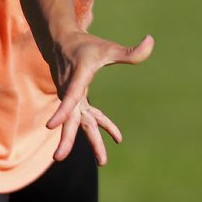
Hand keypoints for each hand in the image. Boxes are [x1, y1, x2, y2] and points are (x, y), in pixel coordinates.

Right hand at [46, 30, 154, 163]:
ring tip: (103, 161)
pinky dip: (100, 126)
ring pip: (79, 122)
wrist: (63, 43)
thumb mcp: (108, 48)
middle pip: (69, 118)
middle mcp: (71, 90)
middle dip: (66, 138)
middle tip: (60, 158)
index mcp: (78, 76)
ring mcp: (72, 98)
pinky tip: (118, 138)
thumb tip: (151, 40)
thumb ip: (130, 51)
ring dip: (90, 140)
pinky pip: (88, 118)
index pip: (69, 96)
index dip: (62, 111)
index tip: (50, 126)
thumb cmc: (86, 45)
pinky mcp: (75, 102)